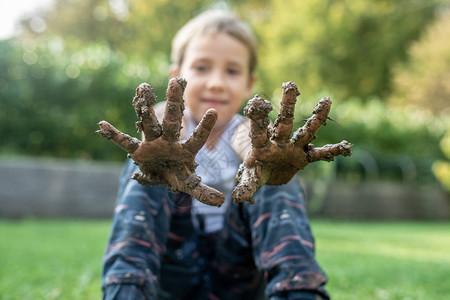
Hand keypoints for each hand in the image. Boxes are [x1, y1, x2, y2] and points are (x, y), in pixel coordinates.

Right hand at [96, 77, 224, 206]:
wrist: (161, 174)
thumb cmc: (178, 175)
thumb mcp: (189, 184)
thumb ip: (203, 191)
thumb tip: (221, 201)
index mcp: (185, 149)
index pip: (197, 138)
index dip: (205, 127)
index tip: (213, 112)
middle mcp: (169, 141)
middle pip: (172, 120)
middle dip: (173, 103)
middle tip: (175, 81)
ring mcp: (153, 143)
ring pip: (150, 122)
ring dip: (145, 107)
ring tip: (142, 87)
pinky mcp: (139, 150)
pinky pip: (125, 142)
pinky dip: (114, 135)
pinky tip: (102, 125)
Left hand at [232, 81, 351, 203]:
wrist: (267, 173)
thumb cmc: (256, 171)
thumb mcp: (250, 178)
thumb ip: (246, 186)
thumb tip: (239, 198)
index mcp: (262, 146)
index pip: (259, 130)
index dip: (258, 118)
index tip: (255, 102)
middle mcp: (279, 142)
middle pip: (284, 122)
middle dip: (287, 105)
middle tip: (290, 84)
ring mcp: (293, 148)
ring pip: (305, 131)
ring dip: (316, 118)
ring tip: (326, 100)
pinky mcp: (303, 157)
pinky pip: (319, 154)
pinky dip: (331, 152)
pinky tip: (346, 147)